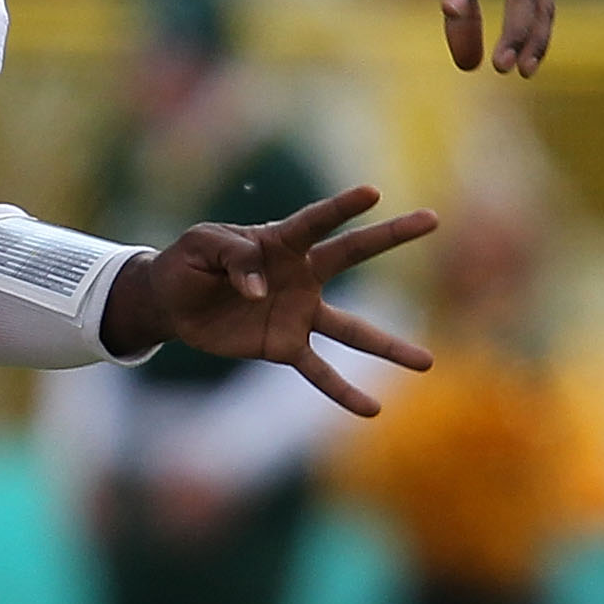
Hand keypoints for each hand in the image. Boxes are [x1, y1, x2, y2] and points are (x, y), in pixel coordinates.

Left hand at [101, 185, 436, 416]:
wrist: (172, 302)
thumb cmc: (189, 262)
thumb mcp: (200, 246)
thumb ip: (233, 258)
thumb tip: (261, 291)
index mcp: (279, 240)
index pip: (315, 221)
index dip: (341, 207)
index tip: (373, 194)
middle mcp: (301, 273)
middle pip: (353, 253)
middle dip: (392, 235)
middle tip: (432, 219)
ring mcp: (299, 312)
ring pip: (353, 329)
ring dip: (388, 346)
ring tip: (427, 363)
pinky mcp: (284, 345)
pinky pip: (319, 371)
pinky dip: (344, 392)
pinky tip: (372, 409)